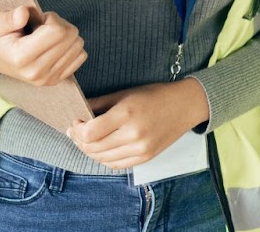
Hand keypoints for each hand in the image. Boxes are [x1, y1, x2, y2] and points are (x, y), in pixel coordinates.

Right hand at [0, 7, 85, 85]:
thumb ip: (10, 17)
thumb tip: (23, 13)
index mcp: (21, 58)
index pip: (57, 31)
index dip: (51, 18)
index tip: (39, 19)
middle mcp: (36, 72)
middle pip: (70, 37)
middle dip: (59, 24)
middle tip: (42, 27)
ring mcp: (47, 79)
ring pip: (78, 45)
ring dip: (65, 35)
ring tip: (45, 37)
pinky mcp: (55, 80)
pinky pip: (80, 56)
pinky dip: (71, 46)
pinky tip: (53, 46)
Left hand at [69, 79, 211, 168]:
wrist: (185, 105)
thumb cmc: (154, 95)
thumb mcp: (125, 93)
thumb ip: (99, 103)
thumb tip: (78, 112)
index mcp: (126, 114)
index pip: (90, 133)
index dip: (76, 130)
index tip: (75, 123)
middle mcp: (133, 135)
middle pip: (93, 148)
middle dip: (79, 141)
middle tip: (76, 132)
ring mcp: (140, 149)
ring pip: (102, 159)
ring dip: (90, 151)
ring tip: (87, 141)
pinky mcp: (145, 158)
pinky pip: (115, 165)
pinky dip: (104, 159)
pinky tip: (102, 149)